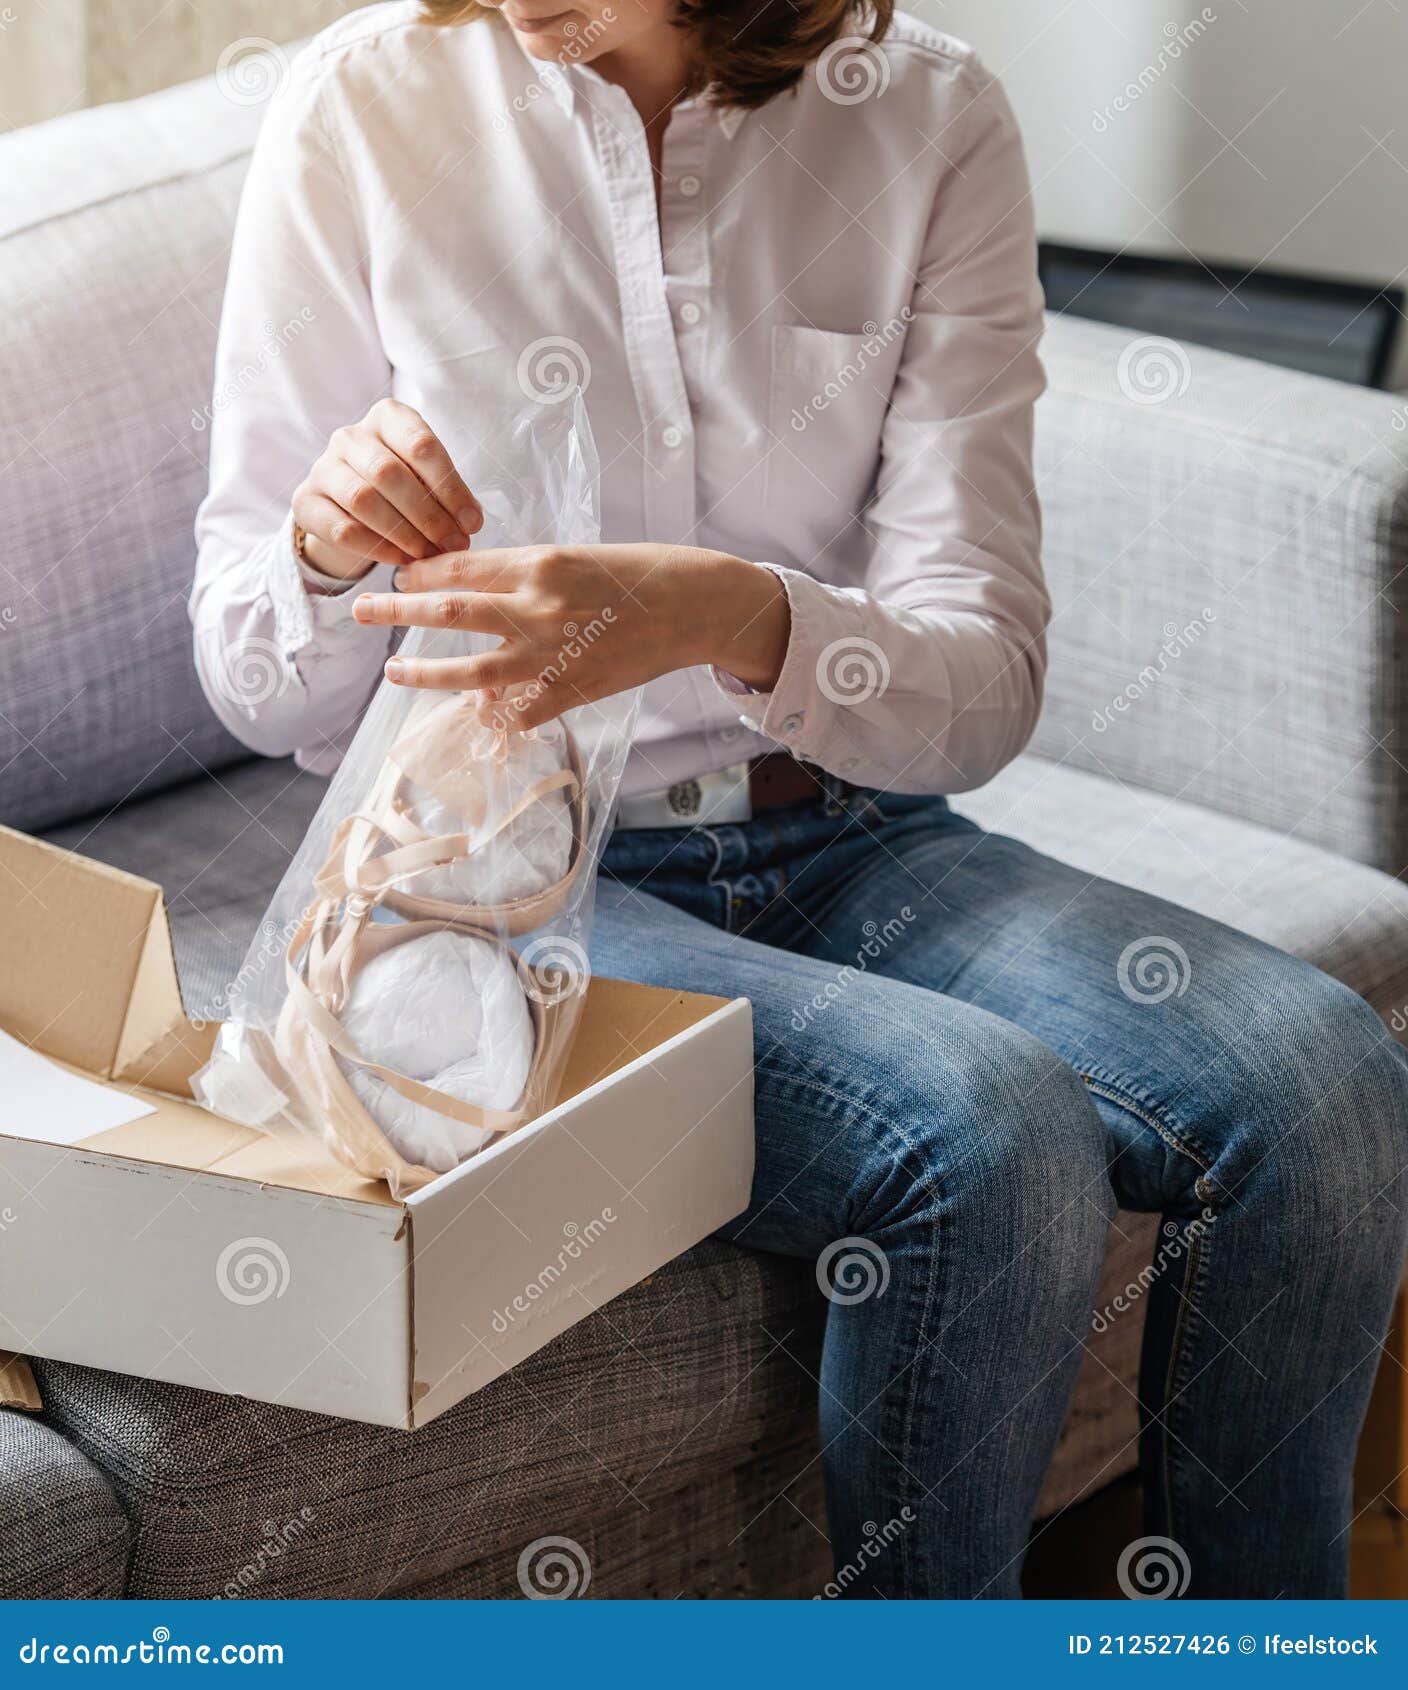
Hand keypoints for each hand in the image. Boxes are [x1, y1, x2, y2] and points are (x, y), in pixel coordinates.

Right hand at [291, 398, 484, 581]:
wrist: (351, 508)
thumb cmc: (404, 489)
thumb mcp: (430, 482)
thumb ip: (450, 496)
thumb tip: (470, 522)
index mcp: (388, 418)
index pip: (420, 445)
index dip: (450, 487)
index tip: (473, 523)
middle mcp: (350, 436)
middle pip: (388, 473)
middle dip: (427, 515)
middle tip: (453, 544)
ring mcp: (323, 467)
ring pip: (362, 500)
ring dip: (402, 534)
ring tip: (429, 555)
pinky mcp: (306, 501)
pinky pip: (342, 529)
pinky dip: (377, 548)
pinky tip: (402, 561)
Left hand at [351, 543, 790, 727]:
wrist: (694, 607)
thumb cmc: (640, 574)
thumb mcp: (578, 559)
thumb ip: (527, 579)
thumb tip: (479, 596)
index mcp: (538, 564)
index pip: (460, 566)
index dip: (421, 574)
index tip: (398, 577)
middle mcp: (537, 607)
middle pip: (449, 609)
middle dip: (397, 612)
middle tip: (362, 611)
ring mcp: (551, 654)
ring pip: (470, 668)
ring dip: (425, 672)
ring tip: (394, 673)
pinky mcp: (570, 691)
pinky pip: (516, 712)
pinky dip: (492, 716)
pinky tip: (474, 717)